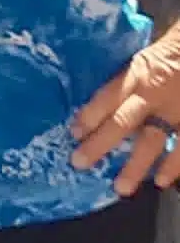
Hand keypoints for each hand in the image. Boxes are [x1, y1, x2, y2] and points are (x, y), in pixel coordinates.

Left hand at [73, 27, 179, 194]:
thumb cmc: (170, 53)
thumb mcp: (143, 60)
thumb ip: (125, 82)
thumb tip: (97, 108)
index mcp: (137, 75)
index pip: (108, 97)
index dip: (89, 116)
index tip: (73, 134)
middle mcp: (153, 94)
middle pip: (123, 122)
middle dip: (100, 144)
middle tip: (79, 163)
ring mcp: (176, 109)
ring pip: (153, 140)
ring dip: (136, 166)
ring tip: (121, 188)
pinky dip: (174, 164)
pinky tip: (163, 180)